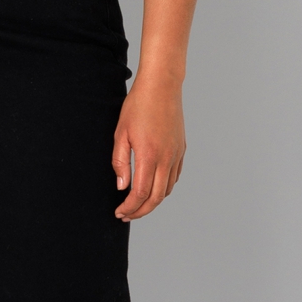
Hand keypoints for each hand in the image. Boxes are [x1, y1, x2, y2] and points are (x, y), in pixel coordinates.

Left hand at [112, 77, 185, 219]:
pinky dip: (163, 188)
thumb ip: (120, 162)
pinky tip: (152, 187)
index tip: (119, 212)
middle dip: (141, 211)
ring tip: (137, 204)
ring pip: (167, 190)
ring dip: (152, 201)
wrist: (162, 86)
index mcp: (149, 156)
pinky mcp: (181, 150)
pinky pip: (174, 177)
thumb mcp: (121, 133)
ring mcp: (176, 155)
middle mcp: (167, 159)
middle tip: (127, 215)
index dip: (129, 207)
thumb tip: (122, 186)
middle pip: (156, 198)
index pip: (140, 193)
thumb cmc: (138, 106)